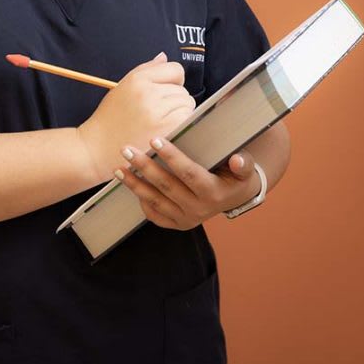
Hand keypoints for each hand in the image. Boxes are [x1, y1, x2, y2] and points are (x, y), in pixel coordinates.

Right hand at [77, 52, 196, 183]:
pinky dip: (181, 124)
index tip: (166, 91)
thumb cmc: (109, 119)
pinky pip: (187, 118)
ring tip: (160, 122)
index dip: (174, 80)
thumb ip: (146, 70)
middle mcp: (148, 93)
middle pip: (182, 89)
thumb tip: (164, 57)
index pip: (175, 69)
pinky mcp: (166, 130)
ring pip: (187, 104)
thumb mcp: (122, 87)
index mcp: (137, 80)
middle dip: (175, 99)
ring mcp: (157, 112)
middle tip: (158, 112)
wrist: (96, 148)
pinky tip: (166, 130)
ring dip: (179, 112)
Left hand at [115, 136, 262, 229]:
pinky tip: (130, 184)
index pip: (189, 173)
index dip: (172, 157)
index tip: (155, 139)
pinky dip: (141, 201)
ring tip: (119, 168)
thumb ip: (243, 164)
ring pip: (156, 201)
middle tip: (127, 150)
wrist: (235, 198)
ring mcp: (187, 219)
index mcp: (213, 193)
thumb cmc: (236, 176)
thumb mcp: (244, 170)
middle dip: (145, 167)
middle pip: (166, 186)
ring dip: (135, 184)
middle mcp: (199, 209)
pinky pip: (155, 216)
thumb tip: (237, 160)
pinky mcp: (178, 224)